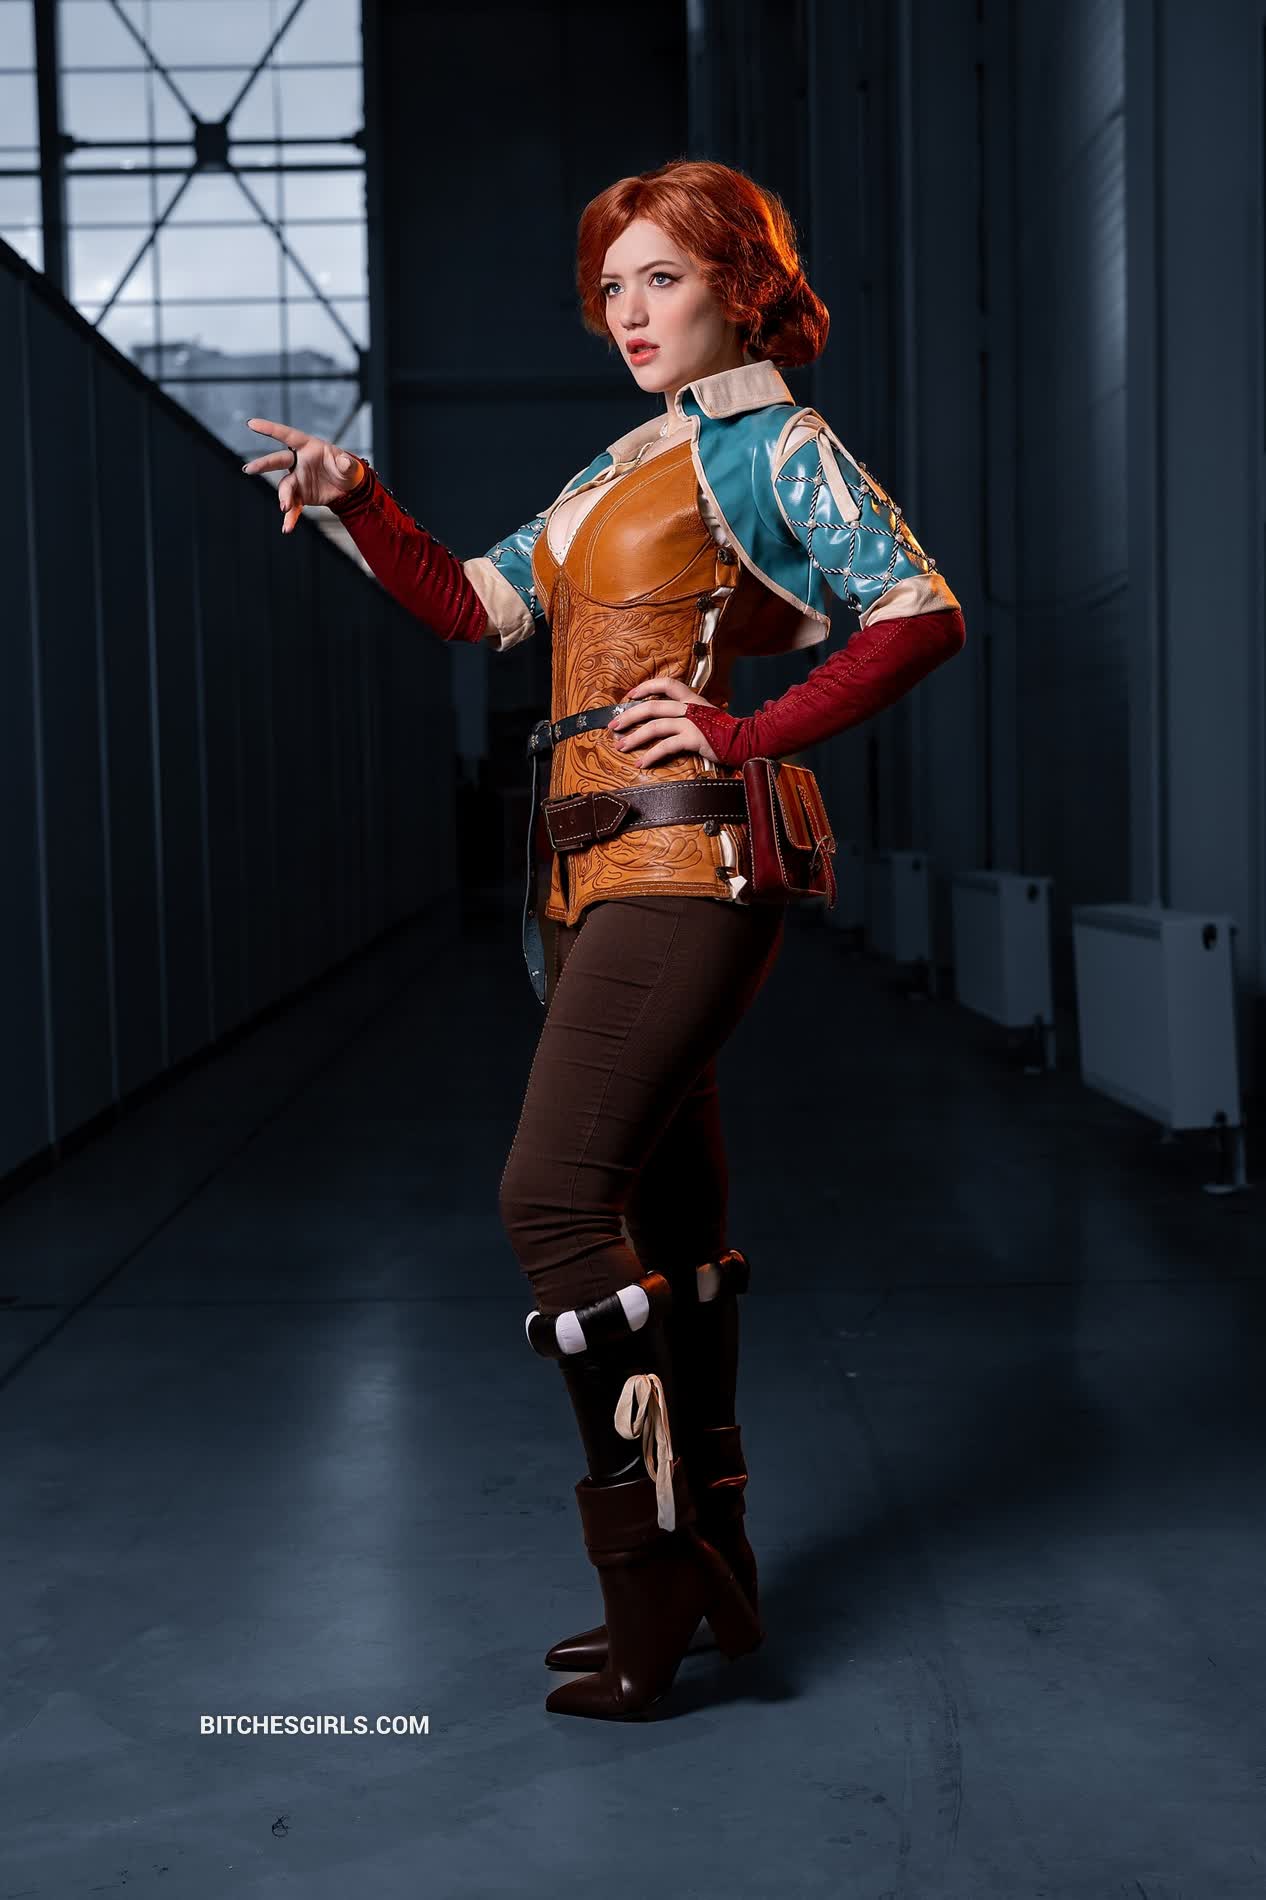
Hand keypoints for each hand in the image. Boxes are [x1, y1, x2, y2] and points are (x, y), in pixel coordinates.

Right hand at [241, 417, 364, 533]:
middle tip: (249, 470)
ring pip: (285, 487)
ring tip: (285, 508)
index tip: (252, 424)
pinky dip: (290, 518)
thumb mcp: (350, 465)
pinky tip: (287, 528)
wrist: (349, 489)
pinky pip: (293, 507)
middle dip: (263, 464)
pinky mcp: (301, 496)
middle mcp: (299, 462)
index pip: (287, 435)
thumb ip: (346, 463)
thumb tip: (345, 463)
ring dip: (284, 497)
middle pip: (278, 460)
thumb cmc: (347, 470)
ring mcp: (298, 479)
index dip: (270, 429)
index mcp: (308, 447)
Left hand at [608, 675, 723, 767]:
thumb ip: (687, 713)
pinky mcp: (694, 739)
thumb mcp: (705, 714)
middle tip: (613, 726)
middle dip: (628, 716)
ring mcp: (691, 722)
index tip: (630, 695)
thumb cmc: (724, 731)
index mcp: (691, 698)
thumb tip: (666, 718)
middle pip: (651, 706)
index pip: (666, 683)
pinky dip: (651, 755)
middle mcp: (689, 707)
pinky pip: (666, 746)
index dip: (646, 687)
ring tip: (620, 746)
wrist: (745, 742)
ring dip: (634, 737)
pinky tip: (642, 763)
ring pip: (654, 726)